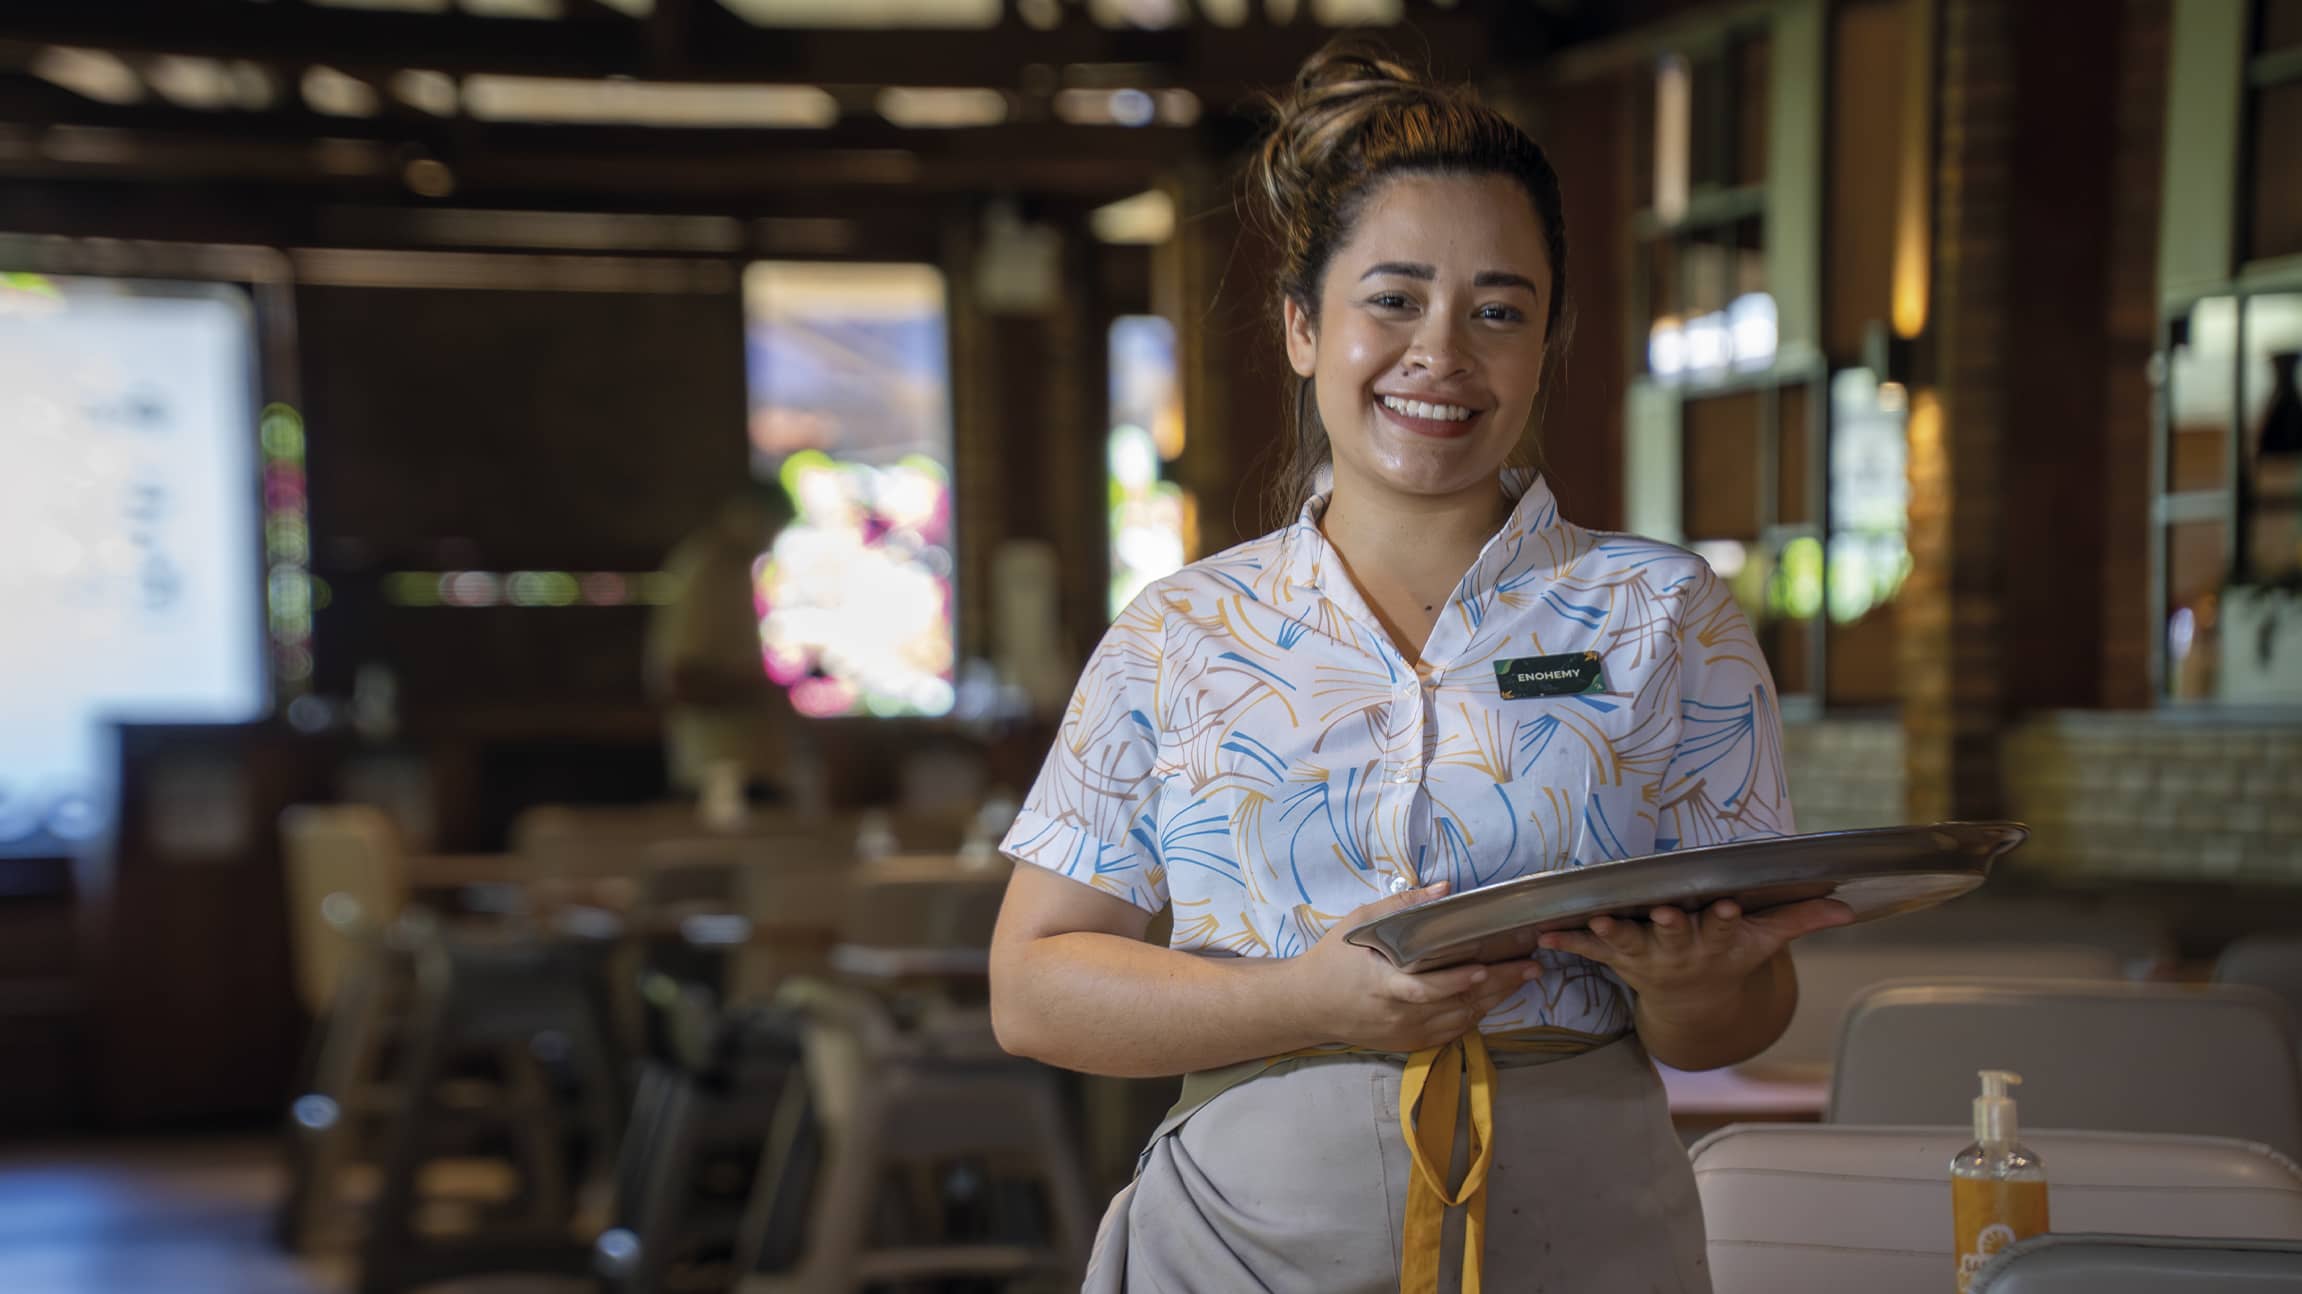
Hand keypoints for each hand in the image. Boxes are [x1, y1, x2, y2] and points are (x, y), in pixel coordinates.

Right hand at [1285, 882, 1544, 1051]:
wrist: (1307, 1006)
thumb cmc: (1332, 959)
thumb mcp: (1358, 924)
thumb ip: (1401, 906)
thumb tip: (1445, 890)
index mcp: (1383, 984)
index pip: (1426, 988)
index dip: (1456, 980)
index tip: (1484, 967)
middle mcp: (1398, 1014)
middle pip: (1455, 1004)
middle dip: (1497, 985)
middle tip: (1530, 967)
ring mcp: (1405, 1033)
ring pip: (1460, 1020)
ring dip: (1494, 1000)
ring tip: (1523, 978)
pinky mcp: (1408, 1043)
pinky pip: (1451, 1033)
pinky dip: (1475, 1016)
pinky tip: (1494, 998)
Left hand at [1537, 897, 1852, 1015]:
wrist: (1694, 1003)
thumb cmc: (1729, 955)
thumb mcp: (1766, 940)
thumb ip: (1801, 919)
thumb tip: (1850, 908)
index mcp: (1717, 940)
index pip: (1726, 928)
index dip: (1727, 920)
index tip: (1730, 908)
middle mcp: (1680, 948)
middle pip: (1675, 934)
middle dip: (1670, 925)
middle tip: (1664, 913)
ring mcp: (1646, 954)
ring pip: (1628, 943)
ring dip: (1611, 933)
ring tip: (1596, 922)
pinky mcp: (1617, 957)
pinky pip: (1589, 952)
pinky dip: (1567, 943)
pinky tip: (1543, 934)